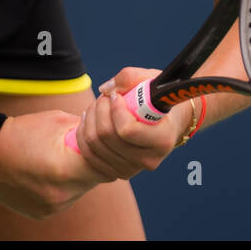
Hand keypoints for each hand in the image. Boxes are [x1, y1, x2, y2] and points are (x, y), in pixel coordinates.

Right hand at [0, 109, 113, 219]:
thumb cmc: (23, 132)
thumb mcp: (59, 121)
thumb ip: (87, 130)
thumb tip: (109, 131)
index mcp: (66, 169)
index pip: (108, 166)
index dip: (109, 152)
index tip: (103, 142)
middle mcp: (61, 194)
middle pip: (94, 180)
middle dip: (92, 164)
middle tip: (80, 149)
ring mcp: (52, 207)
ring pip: (80, 190)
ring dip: (76, 176)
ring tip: (58, 160)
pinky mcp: (42, 213)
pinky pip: (64, 199)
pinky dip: (61, 187)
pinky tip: (46, 172)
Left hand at [72, 67, 195, 180]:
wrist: (166, 121)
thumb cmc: (159, 98)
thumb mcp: (151, 80)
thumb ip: (129, 78)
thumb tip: (105, 90)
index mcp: (162, 139)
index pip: (127, 130)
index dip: (116, 109)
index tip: (117, 95)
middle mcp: (148, 159)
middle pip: (107, 136)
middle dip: (99, 109)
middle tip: (105, 97)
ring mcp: (132, 168)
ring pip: (94, 144)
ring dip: (90, 118)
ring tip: (98, 105)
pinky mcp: (117, 171)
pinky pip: (89, 154)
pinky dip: (83, 134)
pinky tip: (88, 119)